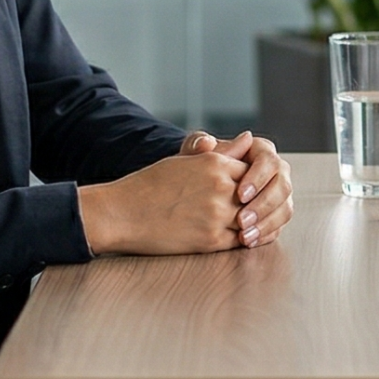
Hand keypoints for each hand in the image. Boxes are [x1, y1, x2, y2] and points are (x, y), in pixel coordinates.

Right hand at [76, 145, 250, 255]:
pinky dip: (244, 239)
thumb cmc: (150, 184)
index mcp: (215, 163)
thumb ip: (223, 152)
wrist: (122, 213)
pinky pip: (240, 240)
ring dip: (252, 222)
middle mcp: (221, 186)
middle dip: (255, 203)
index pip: (252, 171)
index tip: (247, 189)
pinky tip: (240, 237)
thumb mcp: (186, 160)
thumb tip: (249, 138)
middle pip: (255, 195)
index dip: (252, 182)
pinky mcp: (211, 240)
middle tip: (255, 209)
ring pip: (251, 219)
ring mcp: (217, 214)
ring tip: (250, 224)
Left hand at [183, 129, 295, 246]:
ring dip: (267, 223)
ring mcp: (278, 193)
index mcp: (261, 151)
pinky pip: (279, 225)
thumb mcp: (194, 153)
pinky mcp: (276, 212)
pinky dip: (266, 234)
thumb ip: (197, 146)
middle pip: (282, 186)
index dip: (258, 178)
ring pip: (285, 208)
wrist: (200, 187)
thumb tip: (207, 142)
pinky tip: (249, 241)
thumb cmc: (198, 166)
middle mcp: (276, 171)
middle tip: (242, 220)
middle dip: (264, 205)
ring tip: (244, 235)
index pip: (269, 161)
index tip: (240, 195)